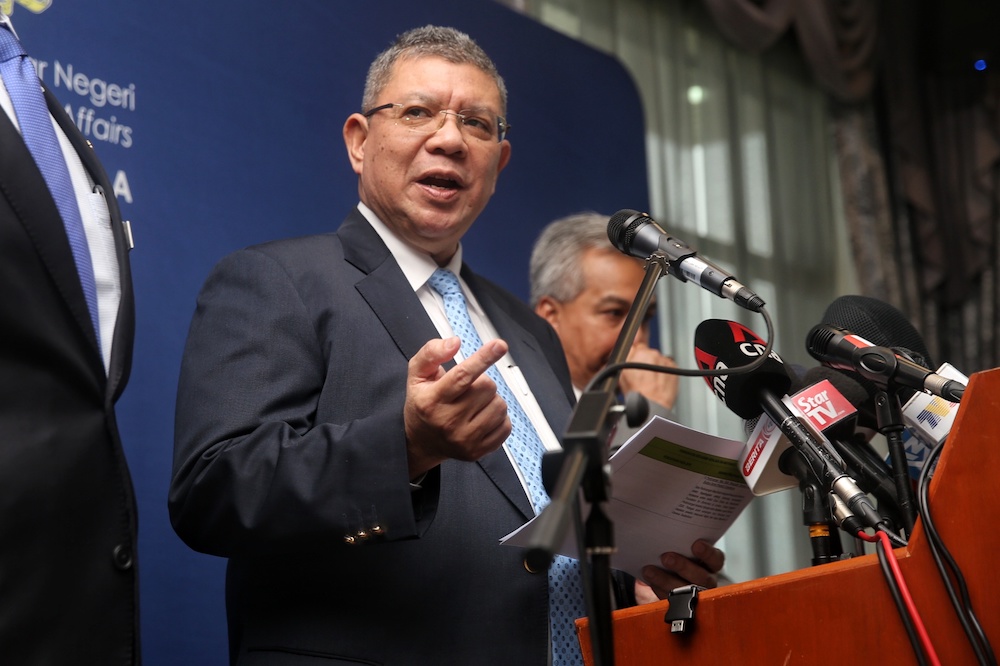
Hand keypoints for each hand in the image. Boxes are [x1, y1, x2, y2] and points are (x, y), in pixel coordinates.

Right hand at [404, 337, 511, 478]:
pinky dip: (498, 418)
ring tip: (474, 404)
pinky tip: (481, 418)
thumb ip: (432, 353)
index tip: (500, 345)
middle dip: (482, 382)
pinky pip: (505, 426)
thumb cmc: (422, 402)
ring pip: (500, 406)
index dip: (483, 358)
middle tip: (468, 389)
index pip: (462, 376)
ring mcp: (464, 440)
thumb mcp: (417, 374)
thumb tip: (454, 342)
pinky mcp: (477, 452)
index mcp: (431, 400)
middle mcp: (447, 422)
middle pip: (487, 387)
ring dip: (491, 400)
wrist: (420, 442)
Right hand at [619, 342, 678, 408]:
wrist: (653, 405)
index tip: (635, 364)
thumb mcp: (621, 375)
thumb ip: (625, 359)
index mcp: (638, 353)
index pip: (636, 347)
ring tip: (651, 381)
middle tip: (642, 375)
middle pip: (647, 352)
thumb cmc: (637, 394)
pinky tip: (659, 381)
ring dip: (655, 366)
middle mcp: (652, 354)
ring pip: (657, 359)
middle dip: (645, 361)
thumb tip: (628, 351)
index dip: (634, 357)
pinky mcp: (673, 366)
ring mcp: (664, 359)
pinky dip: (664, 371)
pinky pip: (667, 365)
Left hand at [635, 539, 725, 603]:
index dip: (708, 553)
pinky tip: (649, 581)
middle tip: (666, 557)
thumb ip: (677, 542)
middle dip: (683, 566)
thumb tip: (663, 531)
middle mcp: (706, 581)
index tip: (696, 544)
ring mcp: (695, 595)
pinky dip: (658, 590)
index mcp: (710, 564)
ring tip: (650, 571)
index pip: (716, 559)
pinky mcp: (680, 605)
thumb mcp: (679, 548)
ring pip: (686, 592)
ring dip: (666, 581)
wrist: (664, 577)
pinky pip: (672, 601)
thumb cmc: (676, 557)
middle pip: (702, 577)